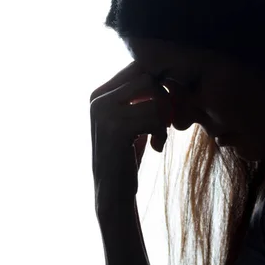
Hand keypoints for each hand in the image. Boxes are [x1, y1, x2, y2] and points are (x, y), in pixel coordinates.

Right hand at [89, 62, 170, 210]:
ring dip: (164, 119)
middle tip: (167, 122)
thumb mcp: (131, 120)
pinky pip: (154, 117)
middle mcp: (97, 99)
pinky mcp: (115, 128)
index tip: (165, 111)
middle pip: (148, 78)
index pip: (139, 70)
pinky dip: (162, 133)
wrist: (114, 194)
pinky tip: (156, 148)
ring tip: (159, 136)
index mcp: (99, 94)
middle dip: (164, 99)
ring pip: (154, 98)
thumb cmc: (128, 156)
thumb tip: (162, 70)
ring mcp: (104, 112)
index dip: (160, 87)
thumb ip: (140, 96)